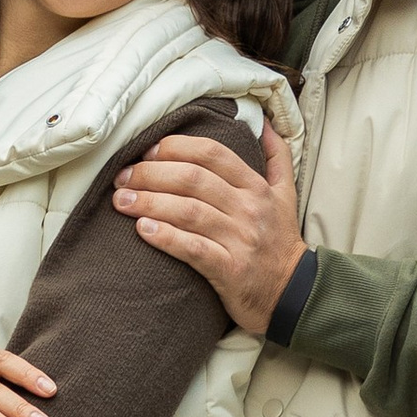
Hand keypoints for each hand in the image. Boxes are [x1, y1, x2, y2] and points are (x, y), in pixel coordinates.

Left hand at [113, 124, 303, 336]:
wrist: (294, 294)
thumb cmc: (281, 242)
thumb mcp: (286, 195)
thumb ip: (276, 157)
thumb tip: (262, 122)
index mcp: (256, 187)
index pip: (212, 154)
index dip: (174, 148)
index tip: (146, 152)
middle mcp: (249, 209)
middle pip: (193, 180)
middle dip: (151, 174)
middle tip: (123, 178)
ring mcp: (240, 240)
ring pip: (188, 212)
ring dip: (149, 203)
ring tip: (121, 201)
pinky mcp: (230, 271)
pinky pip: (193, 249)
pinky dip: (165, 237)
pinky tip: (142, 230)